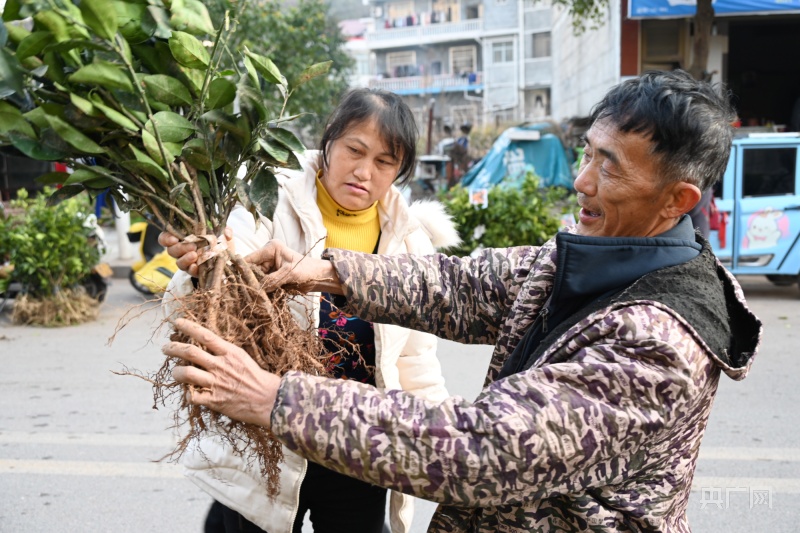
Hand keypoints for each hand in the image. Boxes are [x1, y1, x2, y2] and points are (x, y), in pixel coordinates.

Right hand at [158, 228, 233, 277]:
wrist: (228, 257)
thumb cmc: (219, 241)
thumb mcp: (221, 232)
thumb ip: (224, 229)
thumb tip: (227, 232)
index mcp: (183, 237)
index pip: (166, 237)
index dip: (166, 238)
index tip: (173, 239)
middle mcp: (182, 250)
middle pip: (171, 250)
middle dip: (180, 248)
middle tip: (192, 246)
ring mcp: (187, 262)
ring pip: (179, 262)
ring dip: (185, 259)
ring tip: (195, 255)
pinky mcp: (194, 272)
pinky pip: (189, 272)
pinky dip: (192, 269)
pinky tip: (196, 267)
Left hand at [163, 318, 279, 427]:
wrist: (270, 400)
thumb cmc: (259, 379)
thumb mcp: (243, 359)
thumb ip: (226, 354)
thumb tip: (210, 348)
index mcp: (230, 353)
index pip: (205, 335)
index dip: (189, 327)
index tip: (177, 322)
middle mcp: (220, 365)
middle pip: (190, 352)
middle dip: (173, 348)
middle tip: (166, 348)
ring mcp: (216, 383)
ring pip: (186, 373)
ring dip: (176, 372)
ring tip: (175, 372)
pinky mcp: (214, 400)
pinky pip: (192, 396)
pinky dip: (188, 395)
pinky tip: (191, 394)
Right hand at [246, 239, 343, 294]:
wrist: (319, 278)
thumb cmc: (307, 270)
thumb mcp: (289, 274)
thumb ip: (272, 280)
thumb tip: (256, 289)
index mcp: (271, 248)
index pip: (250, 258)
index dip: (242, 269)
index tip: (235, 281)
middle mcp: (267, 256)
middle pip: (251, 269)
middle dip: (249, 280)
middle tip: (244, 292)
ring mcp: (270, 267)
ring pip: (256, 278)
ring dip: (255, 287)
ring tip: (251, 297)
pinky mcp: (272, 277)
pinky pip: (263, 284)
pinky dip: (261, 291)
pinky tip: (258, 298)